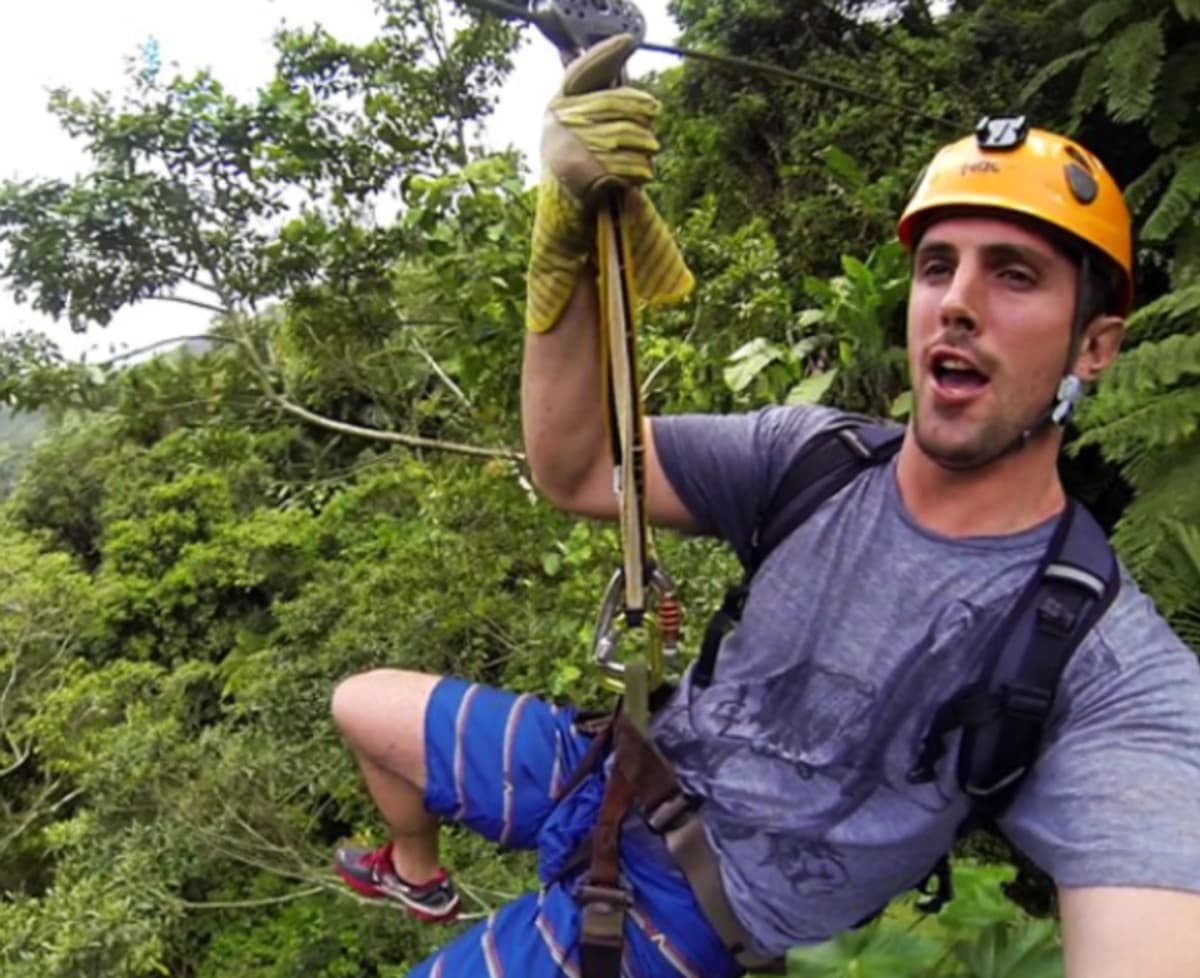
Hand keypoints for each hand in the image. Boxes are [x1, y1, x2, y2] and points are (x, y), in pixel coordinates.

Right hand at [526, 34, 691, 332]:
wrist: (565, 235)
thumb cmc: (581, 187)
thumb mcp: (582, 143)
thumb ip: (598, 115)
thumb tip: (627, 86)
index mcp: (555, 112)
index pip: (582, 73)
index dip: (604, 55)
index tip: (628, 41)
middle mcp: (558, 126)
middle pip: (617, 104)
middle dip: (642, 113)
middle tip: (654, 122)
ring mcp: (570, 150)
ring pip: (628, 136)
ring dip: (644, 151)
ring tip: (644, 161)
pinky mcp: (585, 174)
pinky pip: (627, 163)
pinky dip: (639, 174)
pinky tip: (636, 182)